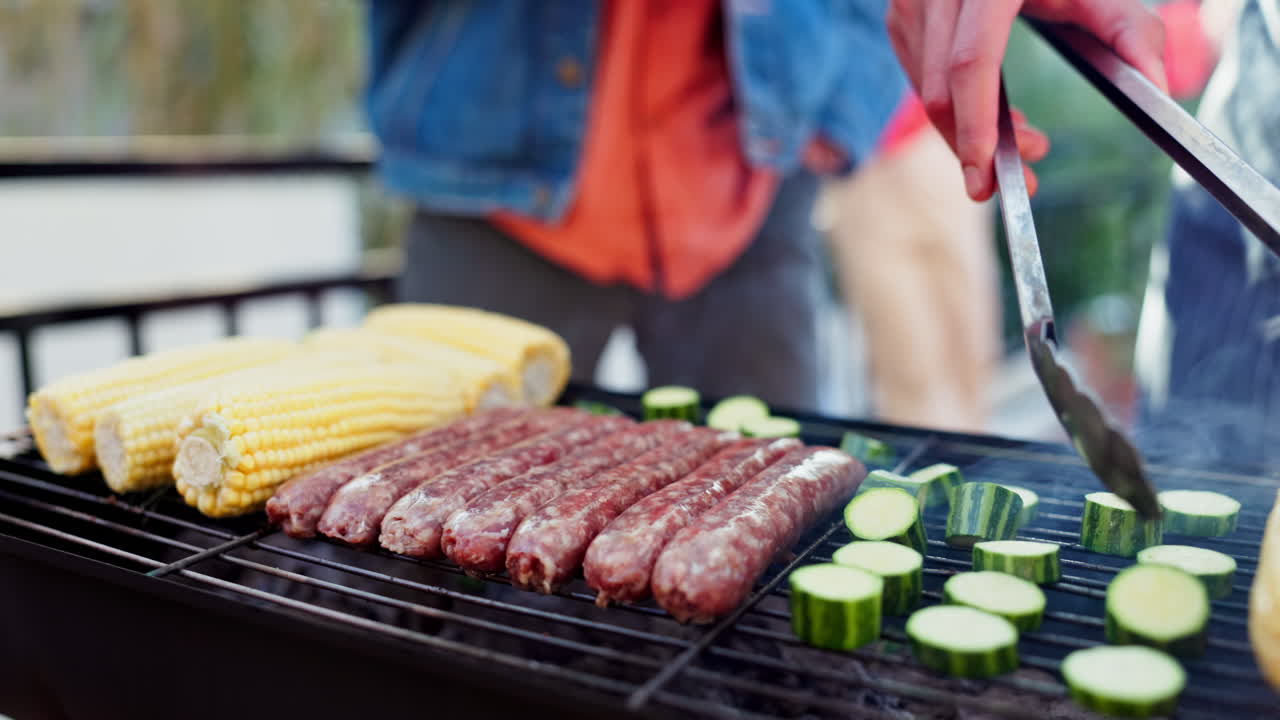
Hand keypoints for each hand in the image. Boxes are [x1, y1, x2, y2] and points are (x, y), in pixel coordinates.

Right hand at [887, 0, 1166, 200]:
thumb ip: (1133, 33)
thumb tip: (1159, 89)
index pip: (969, 64)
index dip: (974, 124)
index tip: (987, 172)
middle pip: (940, 93)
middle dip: (976, 146)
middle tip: (1024, 180)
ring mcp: (910, 6)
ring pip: (925, 95)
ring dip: (969, 132)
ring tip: (1025, 138)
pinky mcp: (901, 19)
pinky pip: (919, 82)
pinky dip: (956, 110)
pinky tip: (996, 114)